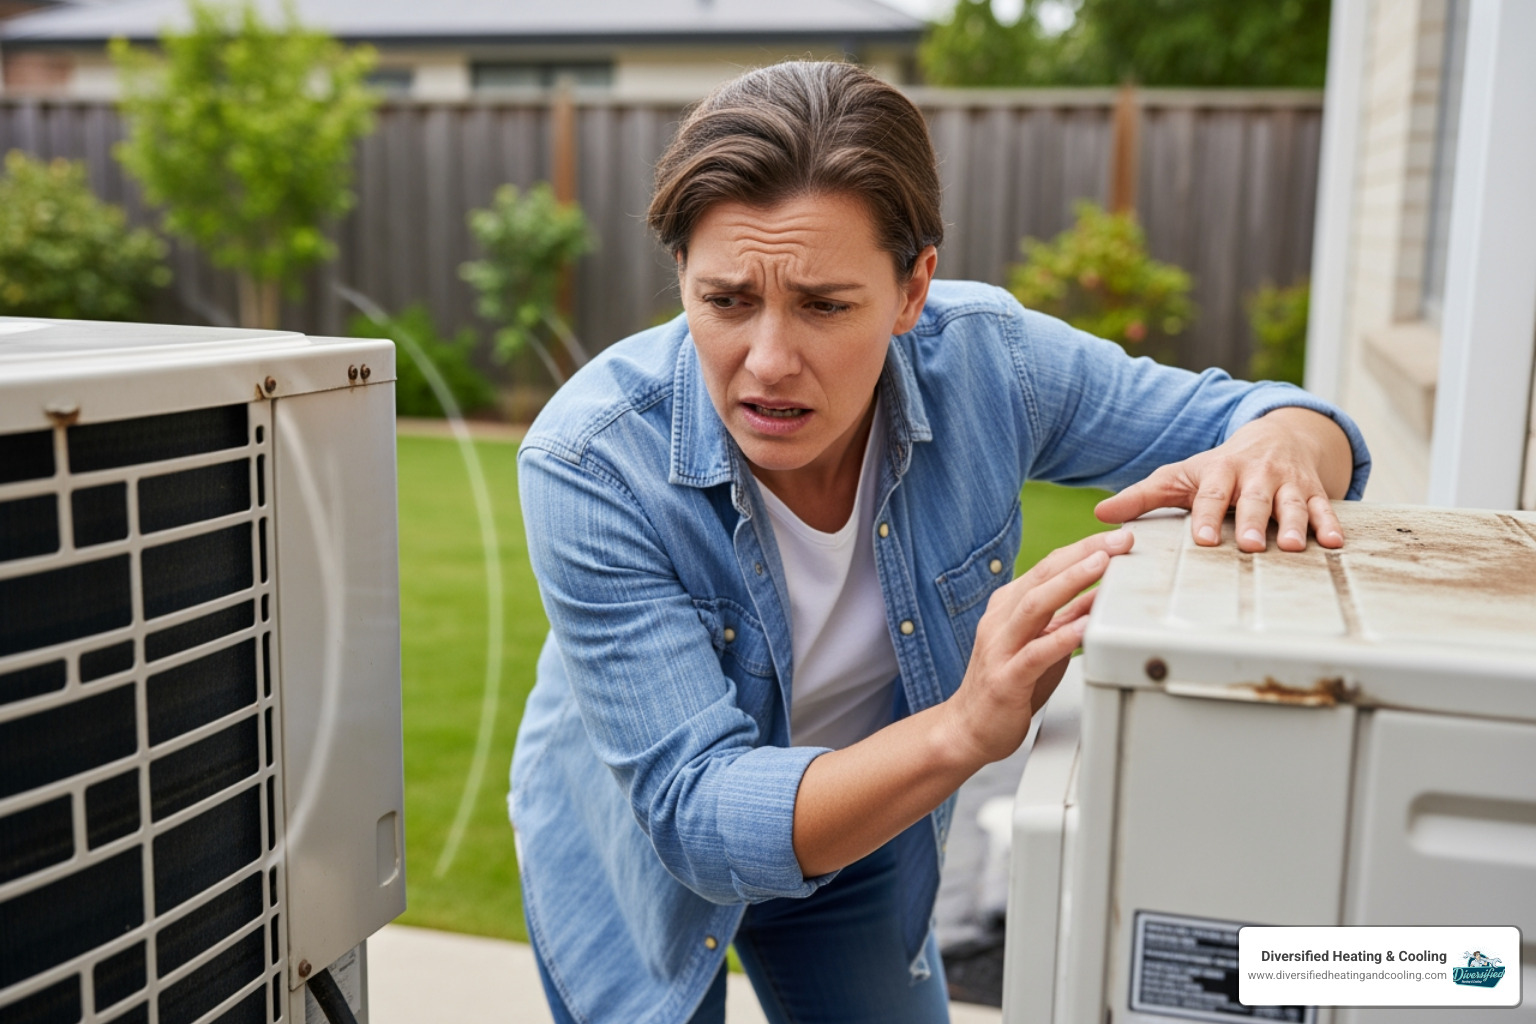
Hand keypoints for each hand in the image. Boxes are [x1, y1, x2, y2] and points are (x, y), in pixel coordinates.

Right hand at [940, 529, 1133, 765]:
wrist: (967, 728)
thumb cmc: (1007, 685)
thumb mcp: (1041, 642)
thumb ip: (1067, 617)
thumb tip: (1101, 591)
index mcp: (1008, 606)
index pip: (1047, 566)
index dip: (1082, 548)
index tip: (1115, 536)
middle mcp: (1001, 620)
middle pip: (1042, 576)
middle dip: (1083, 554)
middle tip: (1118, 540)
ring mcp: (1000, 647)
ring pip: (1035, 605)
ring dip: (1071, 582)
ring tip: (1102, 566)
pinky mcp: (1005, 679)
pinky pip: (1035, 653)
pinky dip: (1062, 637)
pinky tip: (1084, 626)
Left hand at [1093, 407, 1352, 552]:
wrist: (1275, 436)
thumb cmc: (1219, 467)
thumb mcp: (1180, 476)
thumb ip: (1142, 496)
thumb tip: (1101, 514)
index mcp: (1220, 471)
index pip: (1211, 495)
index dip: (1207, 516)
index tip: (1202, 539)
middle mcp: (1255, 474)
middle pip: (1254, 499)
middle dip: (1252, 521)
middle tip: (1250, 546)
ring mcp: (1287, 482)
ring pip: (1292, 503)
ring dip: (1293, 524)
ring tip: (1291, 546)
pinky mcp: (1313, 490)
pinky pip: (1324, 507)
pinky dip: (1330, 524)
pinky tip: (1334, 543)